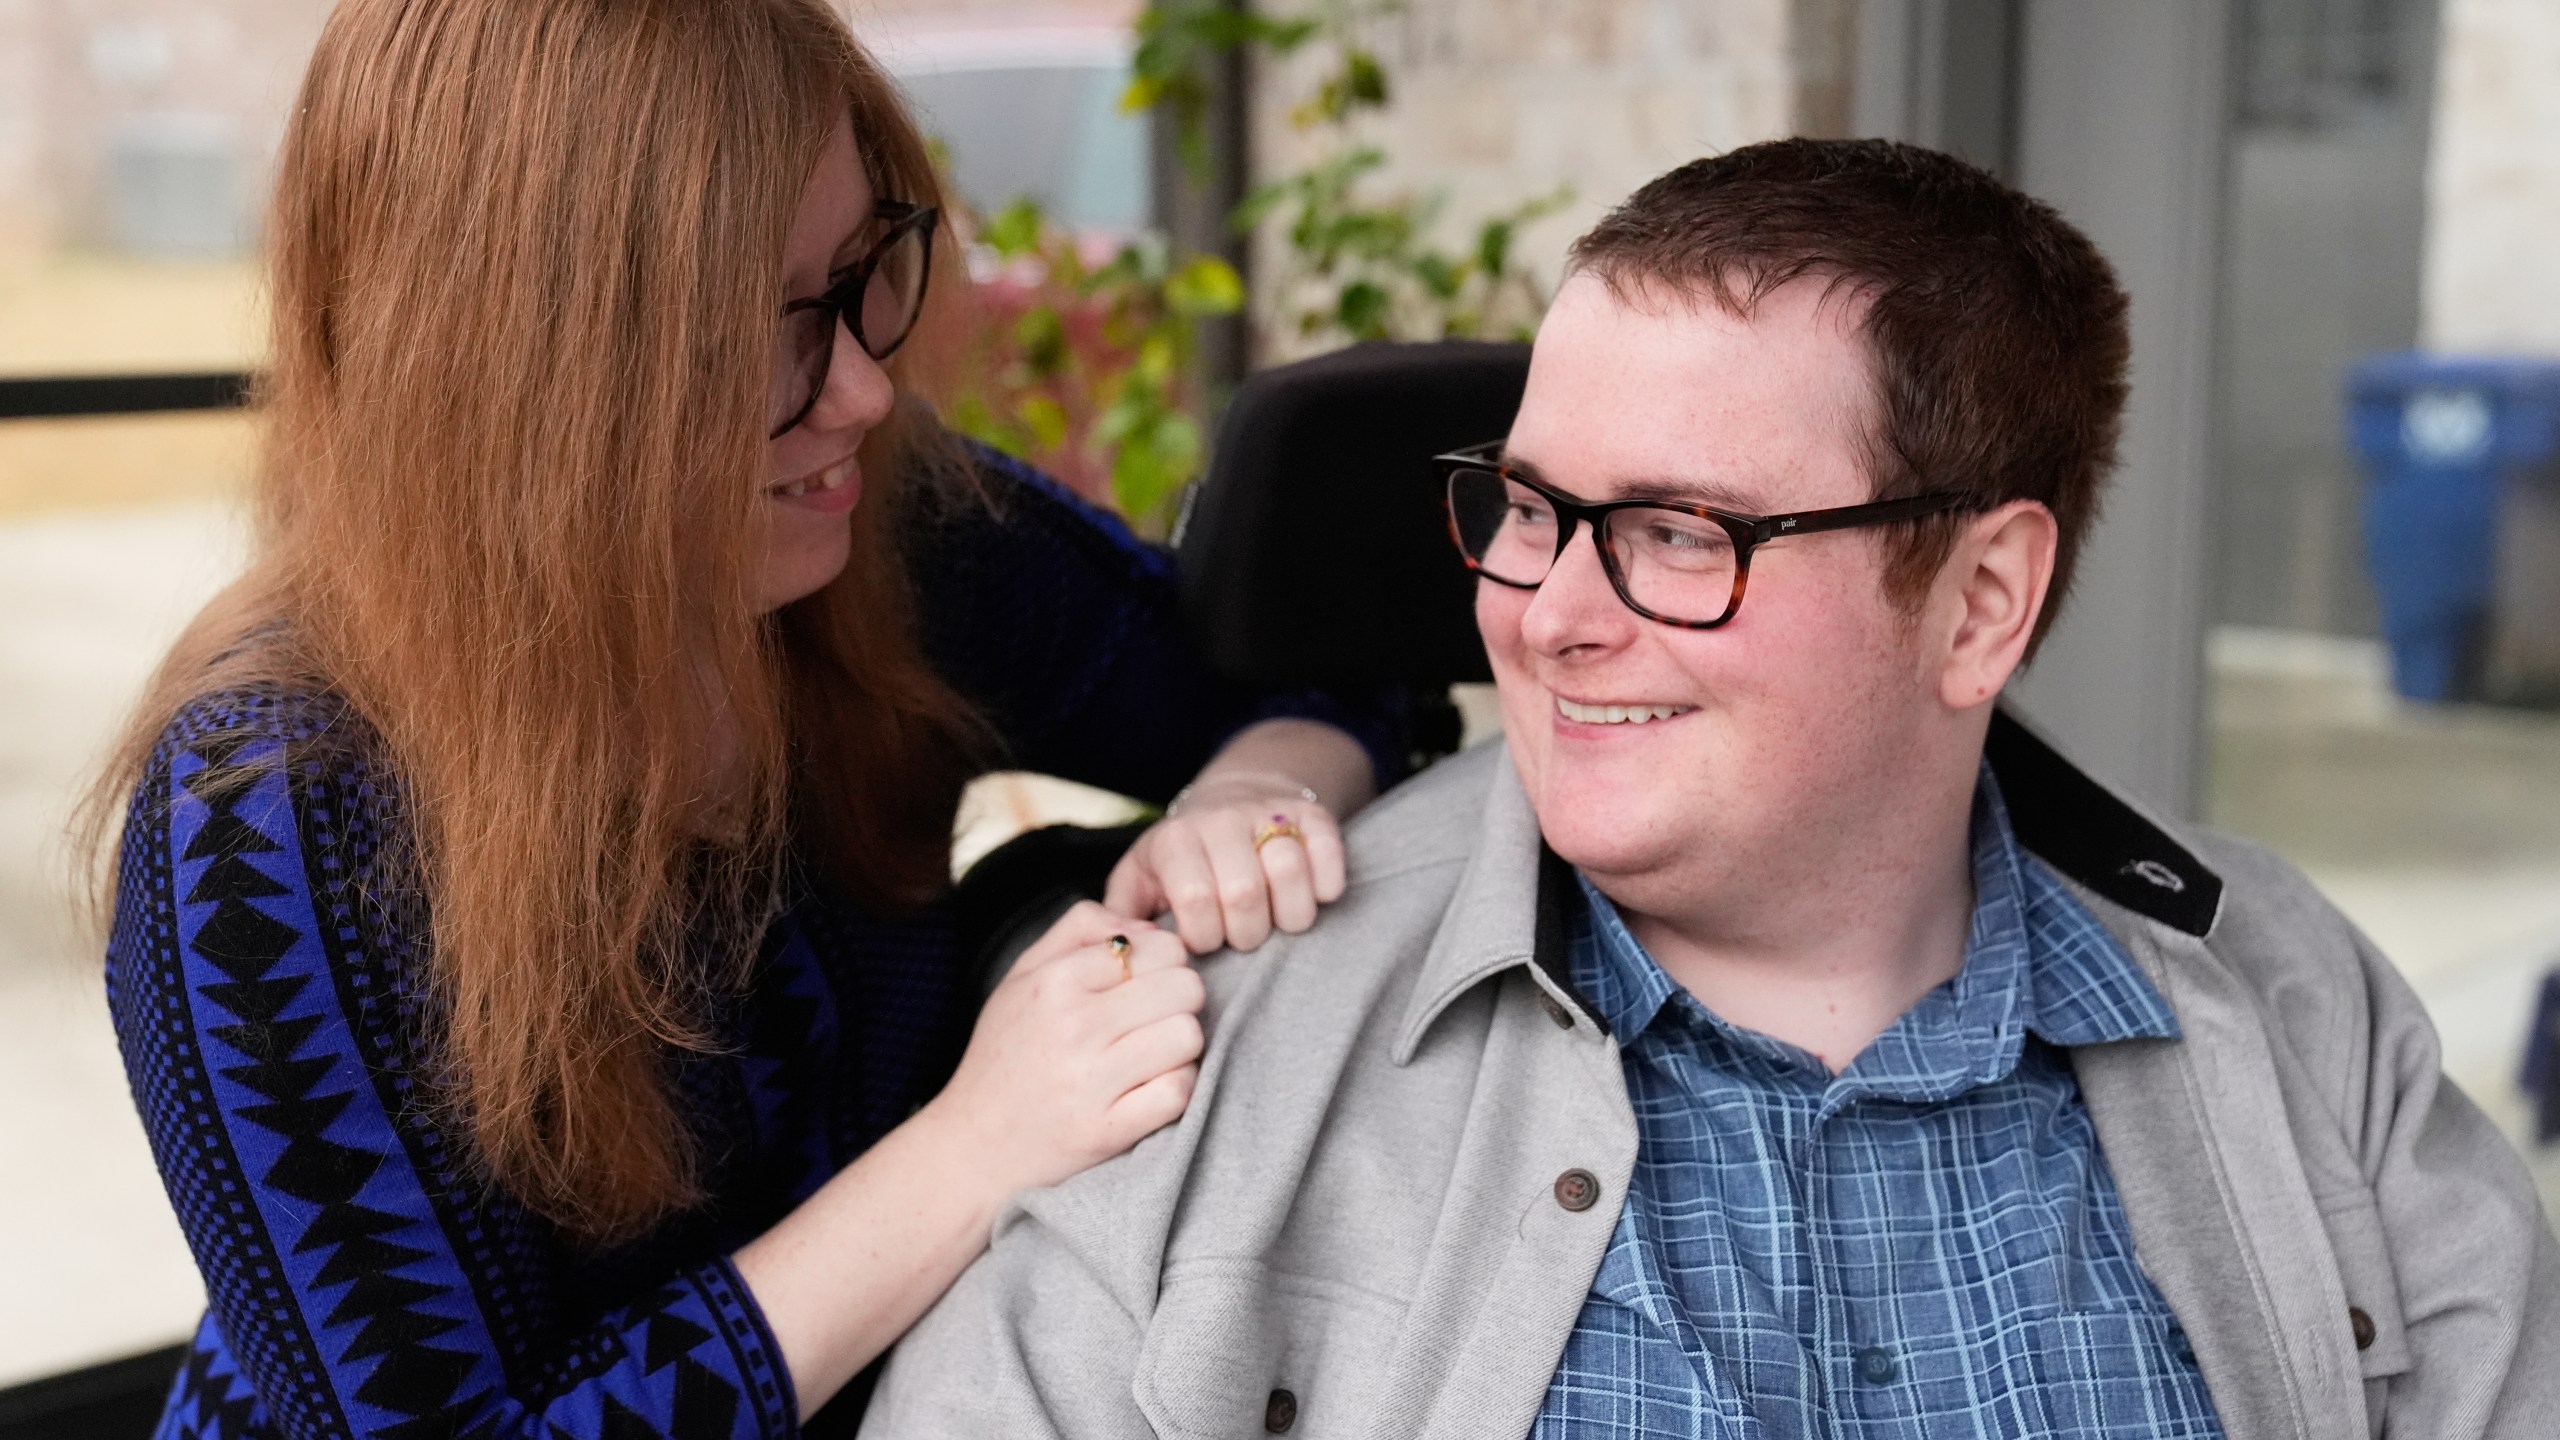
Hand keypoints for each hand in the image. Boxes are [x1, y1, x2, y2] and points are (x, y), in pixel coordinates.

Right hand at [923, 902, 1202, 1199]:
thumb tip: (1148, 926)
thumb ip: (1081, 929)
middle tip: (1155, 1020)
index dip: (1166, 964)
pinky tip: (1149, 1089)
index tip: (1148, 985)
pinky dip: (1175, 1089)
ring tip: (1152, 1055)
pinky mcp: (1107, 1130)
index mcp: (1054, 981)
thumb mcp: (1023, 976)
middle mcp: (1072, 1026)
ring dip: (1180, 1048)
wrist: (972, 1146)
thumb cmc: (1006, 1054)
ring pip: (1188, 1036)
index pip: (1159, 947)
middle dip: (1179, 1002)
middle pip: (1184, 987)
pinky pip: (1179, 1091)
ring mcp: (1091, 1081)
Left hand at [1105, 779, 1346, 953]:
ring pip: (1289, 871)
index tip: (1204, 939)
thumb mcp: (1138, 880)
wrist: (1231, 799)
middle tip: (1242, 936)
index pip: (1194, 898)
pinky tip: (1310, 897)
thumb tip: (1119, 954)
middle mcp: (1222, 819)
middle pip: (1244, 892)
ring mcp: (1270, 812)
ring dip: (1289, 916)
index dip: (1204, 935)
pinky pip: (1329, 852)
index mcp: (1175, 839)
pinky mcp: (1312, 814)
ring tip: (1277, 923)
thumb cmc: (1180, 861)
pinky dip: (1326, 886)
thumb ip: (1119, 918)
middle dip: (1247, 934)